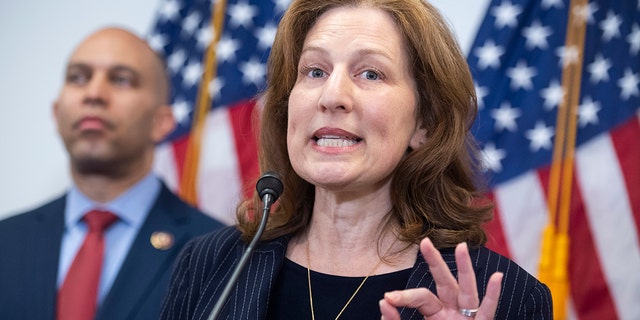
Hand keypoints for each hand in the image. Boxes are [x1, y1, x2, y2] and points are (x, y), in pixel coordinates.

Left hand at [379, 238, 502, 318]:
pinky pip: (488, 312)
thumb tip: (384, 302)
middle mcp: (454, 312)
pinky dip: (492, 296)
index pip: (421, 298)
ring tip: (461, 247)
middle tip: (424, 242)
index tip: (388, 298)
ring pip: (467, 291)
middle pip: (444, 283)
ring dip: (464, 269)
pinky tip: (496, 277)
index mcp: (436, 314)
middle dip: (435, 263)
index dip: (405, 297)